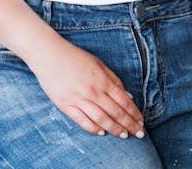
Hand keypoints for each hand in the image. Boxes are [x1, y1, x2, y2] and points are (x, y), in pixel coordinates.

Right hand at [28, 37, 144, 138]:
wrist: (49, 55)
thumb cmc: (75, 57)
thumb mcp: (98, 63)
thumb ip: (113, 79)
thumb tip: (127, 95)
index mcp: (103, 80)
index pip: (124, 101)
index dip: (134, 113)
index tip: (141, 122)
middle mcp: (93, 91)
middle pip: (116, 112)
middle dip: (129, 124)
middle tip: (139, 134)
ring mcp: (79, 99)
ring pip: (102, 119)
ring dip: (115, 129)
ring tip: (124, 135)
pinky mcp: (66, 105)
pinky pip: (82, 121)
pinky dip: (93, 129)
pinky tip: (101, 133)